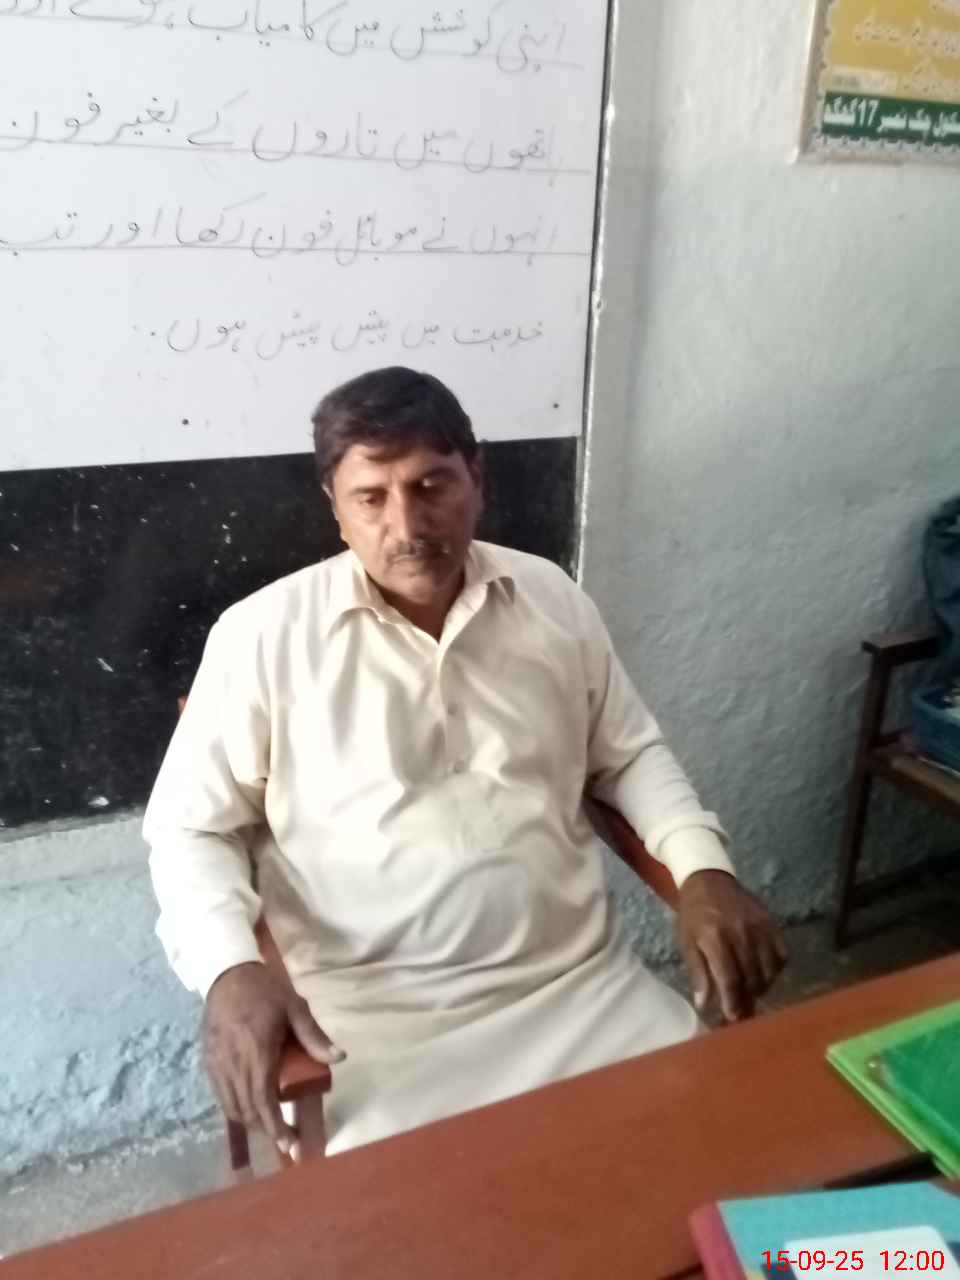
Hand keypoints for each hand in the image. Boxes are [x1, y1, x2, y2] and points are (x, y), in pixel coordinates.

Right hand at [202, 962, 344, 1159]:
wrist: (226, 974)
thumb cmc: (265, 991)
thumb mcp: (294, 1008)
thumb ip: (314, 1036)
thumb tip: (339, 1057)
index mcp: (257, 1052)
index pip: (264, 1102)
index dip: (276, 1127)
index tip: (290, 1144)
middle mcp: (233, 1064)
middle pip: (247, 1110)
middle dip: (266, 1129)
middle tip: (286, 1140)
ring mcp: (217, 1064)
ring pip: (231, 1107)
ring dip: (250, 1121)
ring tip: (270, 1126)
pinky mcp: (207, 1061)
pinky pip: (219, 1095)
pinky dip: (234, 1108)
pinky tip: (248, 1108)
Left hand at [677, 870, 786, 1022]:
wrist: (709, 881)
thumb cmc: (693, 915)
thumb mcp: (687, 943)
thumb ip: (698, 973)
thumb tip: (704, 1003)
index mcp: (715, 938)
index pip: (730, 979)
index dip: (733, 1002)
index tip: (733, 1017)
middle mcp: (741, 933)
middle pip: (752, 978)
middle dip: (747, 999)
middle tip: (742, 1010)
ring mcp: (760, 928)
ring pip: (769, 970)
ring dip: (761, 987)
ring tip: (751, 992)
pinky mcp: (772, 923)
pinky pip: (781, 955)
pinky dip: (775, 970)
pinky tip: (764, 974)